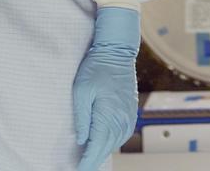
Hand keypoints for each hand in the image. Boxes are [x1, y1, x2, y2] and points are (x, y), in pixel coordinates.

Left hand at [73, 7, 139, 170]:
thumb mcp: (81, 91)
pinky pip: (121, 134)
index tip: (78, 170)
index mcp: (108, 115)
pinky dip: (111, 142)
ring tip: (88, 160)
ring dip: (102, 152)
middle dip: (93, 160)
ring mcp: (128, 116)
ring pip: (114, 143)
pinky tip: (103, 144)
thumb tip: (82, 140)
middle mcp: (121, 119)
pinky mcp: (130, 111)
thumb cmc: (96, 67)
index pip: (96, 148)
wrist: (117, 50)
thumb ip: (82, 118)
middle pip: (106, 148)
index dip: (86, 162)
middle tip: (80, 168)